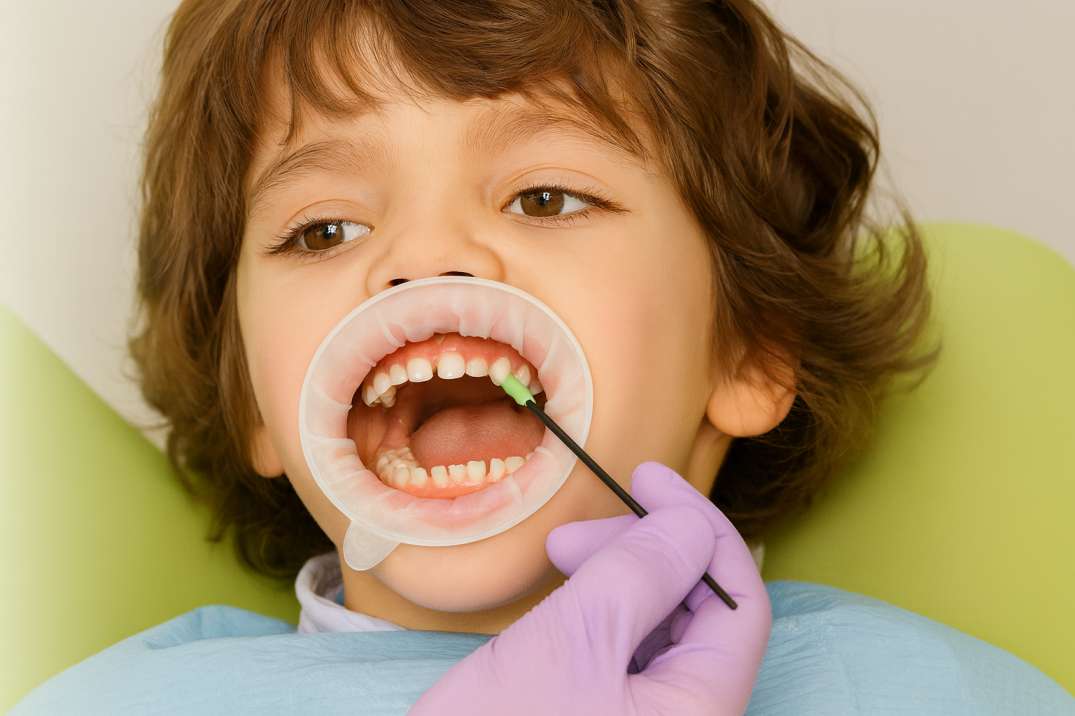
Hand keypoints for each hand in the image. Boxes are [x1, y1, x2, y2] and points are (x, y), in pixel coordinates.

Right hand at [409, 461, 771, 715]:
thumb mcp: (573, 640)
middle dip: (647, 554)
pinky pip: (627, 654)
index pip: (738, 603)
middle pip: (700, 613)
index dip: (700, 528)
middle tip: (573, 535)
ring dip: (620, 578)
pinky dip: (602, 611)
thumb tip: (689, 521)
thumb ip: (640, 572)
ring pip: (660, 630)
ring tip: (561, 556)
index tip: (647, 478)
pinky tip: (565, 595)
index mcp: (703, 709)